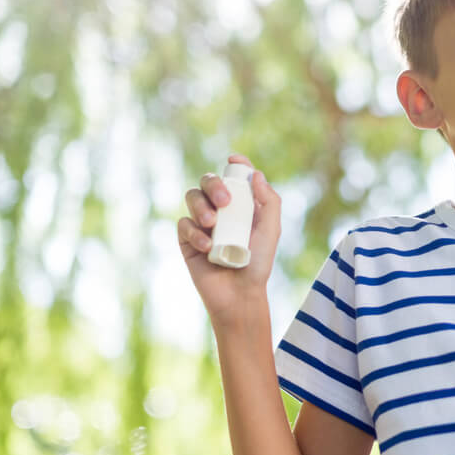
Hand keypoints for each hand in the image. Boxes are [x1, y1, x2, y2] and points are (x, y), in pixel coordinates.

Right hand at [177, 153, 281, 322]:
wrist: (239, 294)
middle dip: (214, 184)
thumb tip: (256, 174)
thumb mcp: (271, 231)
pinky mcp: (187, 240)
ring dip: (201, 206)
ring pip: (192, 197)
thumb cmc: (258, 263)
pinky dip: (194, 232)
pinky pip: (183, 224)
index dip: (236, 165)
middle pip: (209, 181)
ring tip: (212, 224)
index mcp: (242, 205)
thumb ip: (270, 201)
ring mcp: (202, 223)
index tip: (234, 161)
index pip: (235, 177)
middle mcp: (221, 210)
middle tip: (224, 201)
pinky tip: (207, 247)